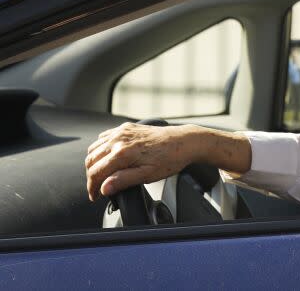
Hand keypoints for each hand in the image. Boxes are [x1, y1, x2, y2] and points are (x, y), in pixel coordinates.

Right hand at [85, 122, 201, 200]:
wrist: (184, 142)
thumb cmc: (169, 159)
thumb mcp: (147, 175)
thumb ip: (123, 181)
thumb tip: (104, 188)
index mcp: (122, 153)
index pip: (96, 172)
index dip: (92, 187)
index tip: (94, 196)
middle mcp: (119, 139)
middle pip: (91, 160)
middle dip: (91, 176)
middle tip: (97, 188)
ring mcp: (122, 131)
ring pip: (95, 148)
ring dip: (94, 162)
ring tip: (102, 174)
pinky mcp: (126, 127)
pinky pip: (104, 137)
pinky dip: (101, 148)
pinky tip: (107, 157)